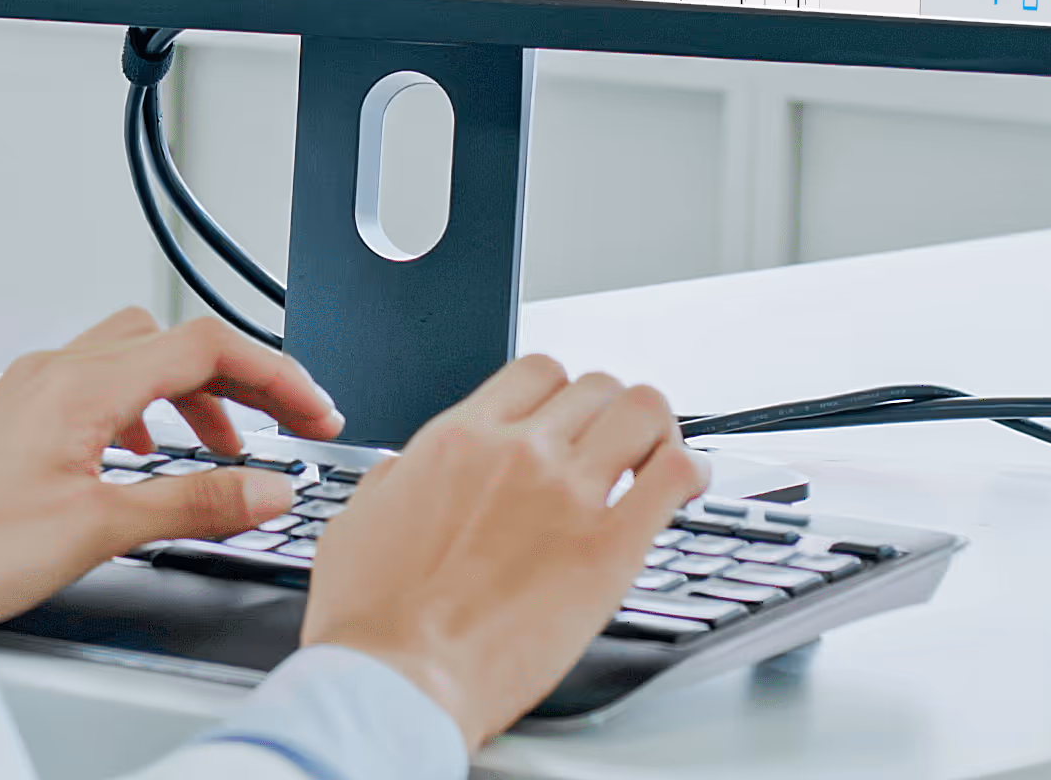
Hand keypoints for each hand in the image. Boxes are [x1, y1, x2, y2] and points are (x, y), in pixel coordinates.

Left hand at [0, 308, 337, 627]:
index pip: (205, 347)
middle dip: (241, 378)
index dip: (275, 374)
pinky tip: (143, 457)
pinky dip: (142, 411)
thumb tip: (268, 489)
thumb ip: (191, 505)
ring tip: (228, 447)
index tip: (318, 412)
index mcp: (82, 385)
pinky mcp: (12, 420)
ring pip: (133, 361)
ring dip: (192, 394)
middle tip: (290, 423)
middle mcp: (54, 372)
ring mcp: (29, 392)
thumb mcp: (96, 530)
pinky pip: (96, 389)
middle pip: (174, 343)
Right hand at [298, 354, 695, 746]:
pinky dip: (691, 473)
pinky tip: (686, 489)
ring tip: (656, 462)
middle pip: (597, 387)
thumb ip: (393, 484)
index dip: (564, 393)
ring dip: (657, 431)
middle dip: (612, 413)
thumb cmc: (372, 618)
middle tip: (618, 446)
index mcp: (457, 440)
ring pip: (642, 411)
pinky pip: (675, 476)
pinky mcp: (609, 547)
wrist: (397, 678)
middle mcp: (517, 452)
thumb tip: (403, 474)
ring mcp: (567, 493)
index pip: (538, 372)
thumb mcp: (359, 522)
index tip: (571, 420)